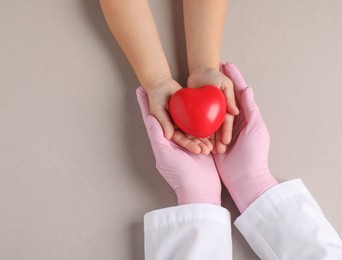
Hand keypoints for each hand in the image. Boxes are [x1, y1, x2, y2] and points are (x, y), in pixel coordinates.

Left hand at [137, 87, 220, 204]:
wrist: (201, 190)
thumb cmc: (181, 175)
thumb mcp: (166, 156)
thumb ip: (157, 136)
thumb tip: (149, 118)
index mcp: (162, 142)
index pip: (152, 120)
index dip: (145, 105)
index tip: (139, 91)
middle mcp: (173, 141)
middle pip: (168, 117)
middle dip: (163, 101)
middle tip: (160, 85)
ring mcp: (187, 142)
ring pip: (184, 120)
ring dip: (182, 106)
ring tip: (178, 88)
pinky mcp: (200, 144)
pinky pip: (198, 127)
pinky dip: (198, 116)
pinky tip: (197, 103)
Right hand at [144, 77, 211, 153]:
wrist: (161, 84)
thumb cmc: (156, 97)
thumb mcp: (157, 109)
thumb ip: (163, 122)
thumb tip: (169, 136)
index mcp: (168, 129)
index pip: (180, 139)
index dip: (188, 145)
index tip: (198, 150)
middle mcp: (176, 127)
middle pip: (189, 138)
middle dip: (198, 145)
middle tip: (208, 150)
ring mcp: (183, 120)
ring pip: (194, 131)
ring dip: (203, 139)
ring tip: (212, 146)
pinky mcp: (190, 113)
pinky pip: (198, 120)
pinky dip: (205, 126)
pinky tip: (213, 131)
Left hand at [187, 67, 238, 152]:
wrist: (200, 71)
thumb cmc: (215, 76)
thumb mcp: (225, 85)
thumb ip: (230, 97)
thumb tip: (236, 112)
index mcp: (226, 108)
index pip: (227, 123)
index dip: (226, 132)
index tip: (225, 142)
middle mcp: (218, 113)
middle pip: (218, 129)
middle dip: (219, 140)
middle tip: (218, 151)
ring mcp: (208, 115)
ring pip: (208, 130)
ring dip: (209, 140)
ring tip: (208, 151)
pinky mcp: (198, 114)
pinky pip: (197, 125)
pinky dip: (197, 133)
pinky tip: (196, 142)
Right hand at [213, 63, 277, 212]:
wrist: (245, 179)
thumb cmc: (254, 154)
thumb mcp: (255, 128)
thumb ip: (251, 108)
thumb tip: (246, 87)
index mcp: (246, 117)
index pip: (238, 93)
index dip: (234, 78)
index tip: (226, 64)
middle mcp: (234, 122)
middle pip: (224, 99)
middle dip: (218, 84)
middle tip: (210, 70)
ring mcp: (223, 131)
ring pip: (213, 111)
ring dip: (207, 98)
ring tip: (198, 84)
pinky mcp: (214, 141)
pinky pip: (205, 127)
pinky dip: (199, 117)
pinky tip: (191, 107)